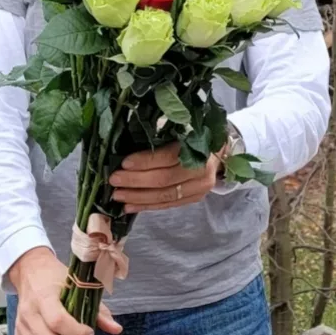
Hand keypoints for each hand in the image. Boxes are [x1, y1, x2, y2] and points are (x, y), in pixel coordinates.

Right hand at [8, 247, 122, 334]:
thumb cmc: (56, 277)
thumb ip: (97, 309)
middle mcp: (30, 314)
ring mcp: (22, 327)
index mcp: (44, 297)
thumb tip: (116, 329)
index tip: (91, 334)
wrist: (30, 271)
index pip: (57, 320)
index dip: (76, 332)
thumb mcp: (78, 285)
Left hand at [109, 141, 223, 213]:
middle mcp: (202, 170)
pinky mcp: (195, 198)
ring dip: (138, 197)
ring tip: (117, 196)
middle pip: (164, 180)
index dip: (145, 161)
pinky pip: (169, 204)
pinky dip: (147, 206)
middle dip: (136, 181)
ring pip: (165, 196)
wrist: (221, 149)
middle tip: (114, 180)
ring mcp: (200, 187)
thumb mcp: (182, 128)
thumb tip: (127, 144)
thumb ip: (160, 136)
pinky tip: (130, 206)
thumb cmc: (196, 134)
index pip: (168, 157)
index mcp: (198, 146)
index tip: (123, 163)